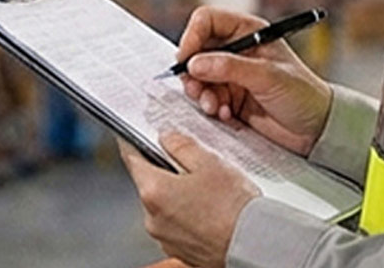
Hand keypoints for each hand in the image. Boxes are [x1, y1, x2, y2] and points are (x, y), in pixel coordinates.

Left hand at [119, 131, 258, 267]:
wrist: (252, 245)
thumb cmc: (232, 206)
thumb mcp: (208, 162)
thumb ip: (181, 146)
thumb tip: (166, 137)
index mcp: (154, 191)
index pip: (131, 158)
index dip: (132, 141)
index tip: (133, 132)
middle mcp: (152, 218)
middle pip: (149, 182)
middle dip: (164, 168)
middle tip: (190, 159)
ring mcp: (164, 237)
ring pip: (163, 203)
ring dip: (176, 192)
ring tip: (206, 187)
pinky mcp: (178, 250)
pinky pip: (175, 223)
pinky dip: (185, 212)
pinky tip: (208, 207)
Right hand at [178, 6, 333, 155]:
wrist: (316, 129)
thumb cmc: (303, 93)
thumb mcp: (268, 76)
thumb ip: (230, 67)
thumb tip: (195, 63)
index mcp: (249, 31)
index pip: (208, 21)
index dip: (193, 36)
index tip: (186, 59)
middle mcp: (237, 49)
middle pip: (197, 50)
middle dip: (193, 71)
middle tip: (196, 89)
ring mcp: (232, 74)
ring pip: (198, 76)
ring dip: (201, 93)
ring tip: (215, 107)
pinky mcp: (230, 97)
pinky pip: (207, 97)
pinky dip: (211, 107)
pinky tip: (226, 115)